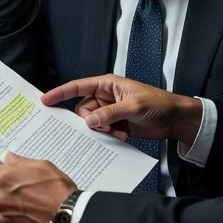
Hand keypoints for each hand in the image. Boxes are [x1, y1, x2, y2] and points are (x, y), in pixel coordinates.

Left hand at [0, 153, 75, 222]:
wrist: (71, 218)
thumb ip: (19, 161)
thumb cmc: (57, 188)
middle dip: (2, 188)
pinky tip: (32, 219)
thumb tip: (8, 159)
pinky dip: (17, 220)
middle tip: (20, 189)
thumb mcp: (42, 165)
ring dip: (9, 205)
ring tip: (29, 206)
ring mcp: (4, 218)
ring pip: (1, 207)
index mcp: (3, 179)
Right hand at [43, 74, 201, 142]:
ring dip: (100, 130)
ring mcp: (111, 112)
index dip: (60, 93)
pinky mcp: (116, 125)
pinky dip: (108, 136)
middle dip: (88, 120)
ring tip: (115, 132)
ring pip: (92, 123)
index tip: (46, 100)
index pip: (78, 87)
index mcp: (107, 85)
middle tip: (100, 127)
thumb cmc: (158, 104)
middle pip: (83, 109)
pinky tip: (121, 136)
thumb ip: (109, 114)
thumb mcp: (133, 106)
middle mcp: (106, 98)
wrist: (176, 120)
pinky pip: (102, 132)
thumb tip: (89, 121)